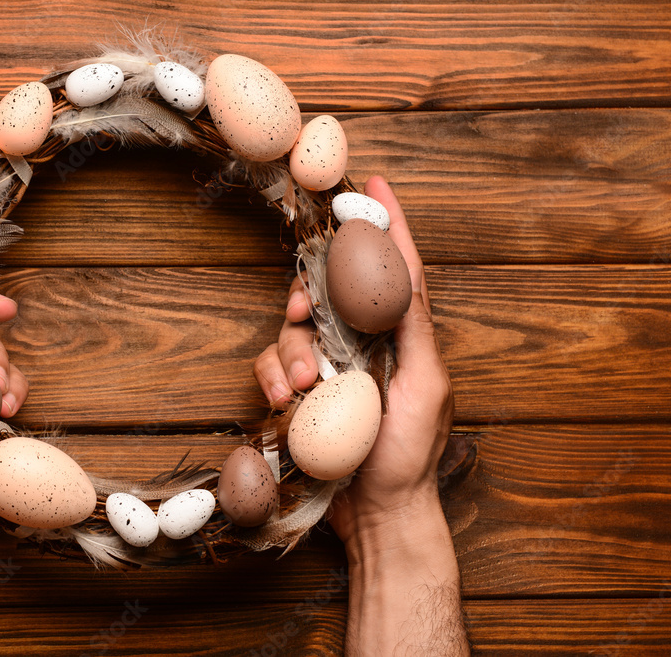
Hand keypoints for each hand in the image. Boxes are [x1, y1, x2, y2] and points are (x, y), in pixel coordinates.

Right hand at [253, 175, 452, 536]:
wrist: (377, 515)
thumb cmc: (409, 456)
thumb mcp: (426, 387)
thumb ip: (415, 330)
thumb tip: (407, 273)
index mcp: (401, 336)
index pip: (395, 271)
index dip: (386, 225)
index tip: (374, 183)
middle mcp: (362, 344)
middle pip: (328, 292)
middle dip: (309, 294)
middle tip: (300, 308)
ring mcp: (327, 369)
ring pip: (292, 329)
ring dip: (290, 350)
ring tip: (303, 386)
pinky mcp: (298, 395)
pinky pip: (271, 367)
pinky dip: (272, 377)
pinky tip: (284, 402)